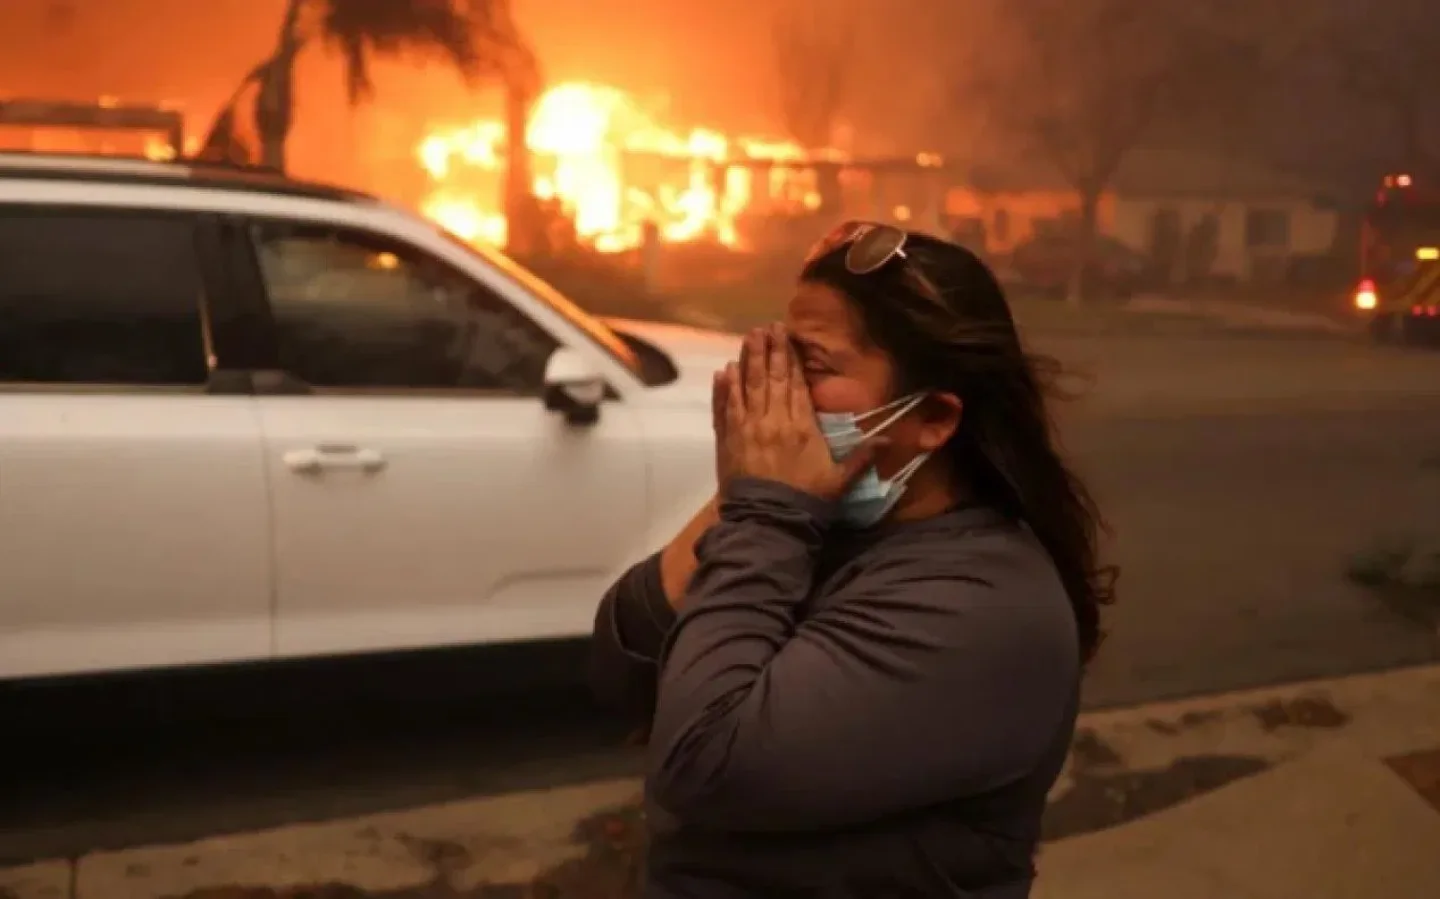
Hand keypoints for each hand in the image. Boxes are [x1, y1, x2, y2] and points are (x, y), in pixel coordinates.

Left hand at [716, 323, 881, 500]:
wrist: (769, 522)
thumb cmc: (807, 501)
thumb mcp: (840, 480)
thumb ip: (863, 457)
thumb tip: (890, 439)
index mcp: (801, 426)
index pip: (795, 384)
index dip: (790, 358)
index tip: (787, 336)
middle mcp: (772, 421)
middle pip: (770, 378)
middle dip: (769, 350)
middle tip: (766, 327)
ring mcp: (746, 429)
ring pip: (746, 386)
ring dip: (746, 360)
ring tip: (748, 338)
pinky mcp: (727, 441)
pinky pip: (724, 408)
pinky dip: (723, 389)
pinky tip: (723, 372)